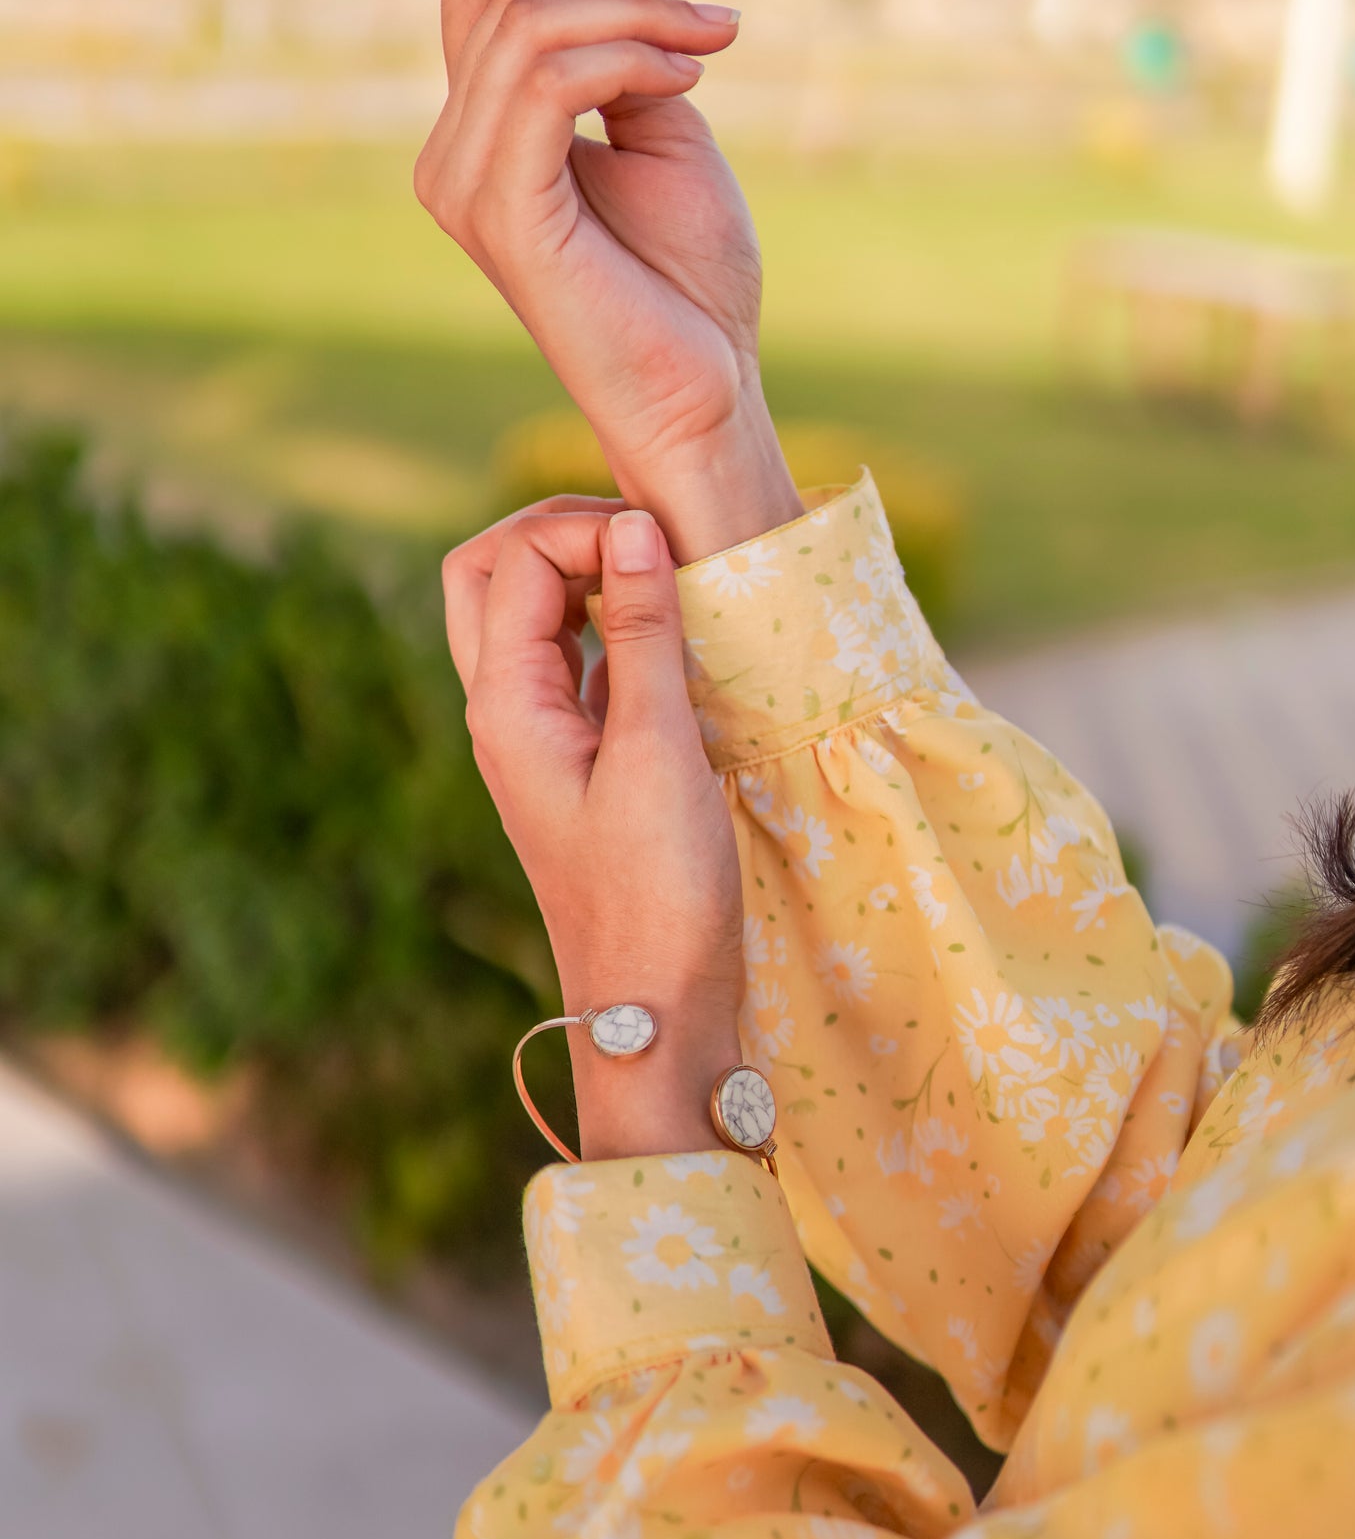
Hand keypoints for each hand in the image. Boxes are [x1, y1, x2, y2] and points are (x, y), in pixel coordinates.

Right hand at [415, 0, 801, 564]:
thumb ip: (616, 50)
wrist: (706, 392)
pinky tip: (689, 74)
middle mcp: (456, 157)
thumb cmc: (691, 286)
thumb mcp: (664, 131)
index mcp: (489, 138)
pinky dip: (628, 58)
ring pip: (533, 30)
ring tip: (721, 35)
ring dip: (643, 9)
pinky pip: (550, 83)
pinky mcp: (500, 213)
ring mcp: (466, 186)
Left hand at [442, 496, 743, 1159]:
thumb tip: (636, 528)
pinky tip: (677, 639)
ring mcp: (540, 738)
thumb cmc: (656, 894)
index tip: (665, 543)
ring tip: (668, 576)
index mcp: (503, 705)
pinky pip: (578, 663)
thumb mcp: (658, 754)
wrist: (655, 1011)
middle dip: (559, 533)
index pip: (515, 559)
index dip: (585, 527)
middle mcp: (505, 712)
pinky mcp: (582, 762)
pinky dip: (616, 628)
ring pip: (532, 617)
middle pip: (492, 575)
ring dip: (588, 578)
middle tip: (646, 538)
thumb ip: (645, 636)